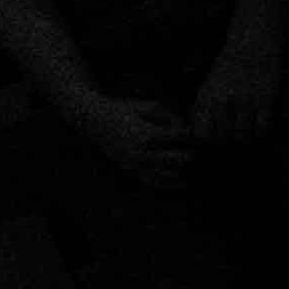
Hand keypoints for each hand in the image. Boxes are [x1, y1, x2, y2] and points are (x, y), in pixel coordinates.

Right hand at [53, 80, 198, 189]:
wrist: (93, 120)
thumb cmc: (122, 109)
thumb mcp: (147, 106)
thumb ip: (169, 116)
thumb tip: (185, 127)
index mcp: (148, 134)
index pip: (180, 136)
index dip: (190, 133)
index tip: (194, 133)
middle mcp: (142, 152)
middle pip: (177, 158)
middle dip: (188, 153)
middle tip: (195, 151)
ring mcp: (135, 162)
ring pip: (166, 173)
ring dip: (181, 170)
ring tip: (192, 168)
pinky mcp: (129, 167)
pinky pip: (151, 180)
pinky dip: (167, 183)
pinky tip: (180, 183)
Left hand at [190, 30, 284, 154]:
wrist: (252, 46)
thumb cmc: (228, 66)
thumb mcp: (207, 85)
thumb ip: (202, 107)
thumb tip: (198, 131)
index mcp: (206, 99)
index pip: (202, 133)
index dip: (209, 143)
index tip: (214, 143)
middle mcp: (223, 102)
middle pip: (223, 138)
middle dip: (228, 143)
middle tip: (233, 141)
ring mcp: (244, 101)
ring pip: (243, 136)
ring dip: (245, 140)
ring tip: (247, 136)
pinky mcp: (265, 100)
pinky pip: (262, 128)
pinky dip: (261, 133)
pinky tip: (260, 129)